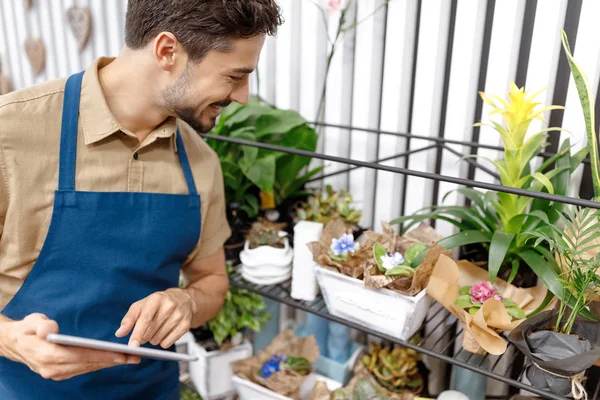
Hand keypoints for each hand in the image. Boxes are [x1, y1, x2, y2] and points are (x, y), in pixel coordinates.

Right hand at [0, 313, 139, 380]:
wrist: (15, 344)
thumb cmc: (27, 329)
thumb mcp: (32, 322)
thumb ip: (42, 325)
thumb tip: (49, 330)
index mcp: (45, 355)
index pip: (79, 356)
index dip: (100, 356)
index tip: (120, 355)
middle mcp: (51, 368)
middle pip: (87, 364)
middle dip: (112, 361)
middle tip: (134, 356)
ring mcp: (55, 374)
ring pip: (87, 368)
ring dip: (109, 364)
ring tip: (130, 358)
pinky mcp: (59, 374)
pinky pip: (83, 369)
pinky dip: (99, 364)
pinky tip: (114, 360)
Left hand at [115, 288, 196, 348]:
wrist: (183, 299)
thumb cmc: (158, 303)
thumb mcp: (141, 306)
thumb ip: (129, 319)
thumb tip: (119, 333)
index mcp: (156, 299)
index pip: (145, 319)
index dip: (137, 333)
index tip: (132, 346)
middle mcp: (169, 306)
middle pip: (150, 332)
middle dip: (144, 336)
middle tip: (146, 329)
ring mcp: (179, 315)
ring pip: (158, 339)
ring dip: (154, 339)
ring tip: (158, 328)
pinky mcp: (186, 324)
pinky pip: (168, 343)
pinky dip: (163, 342)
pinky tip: (166, 332)